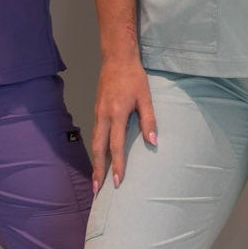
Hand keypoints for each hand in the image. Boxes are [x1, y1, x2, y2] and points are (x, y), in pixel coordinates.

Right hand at [91, 54, 156, 189]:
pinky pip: (95, 134)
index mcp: (117, 114)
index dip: (117, 165)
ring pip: (94, 142)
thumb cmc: (134, 77)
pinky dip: (95, 149)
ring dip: (95, 162)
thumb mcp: (146, 97)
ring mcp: (98, 113)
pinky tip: (98, 156)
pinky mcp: (97, 110)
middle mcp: (103, 116)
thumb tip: (153, 142)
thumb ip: (149, 120)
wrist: (116, 58)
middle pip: (98, 148)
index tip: (117, 182)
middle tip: (97, 190)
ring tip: (96, 179)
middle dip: (98, 170)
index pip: (116, 146)